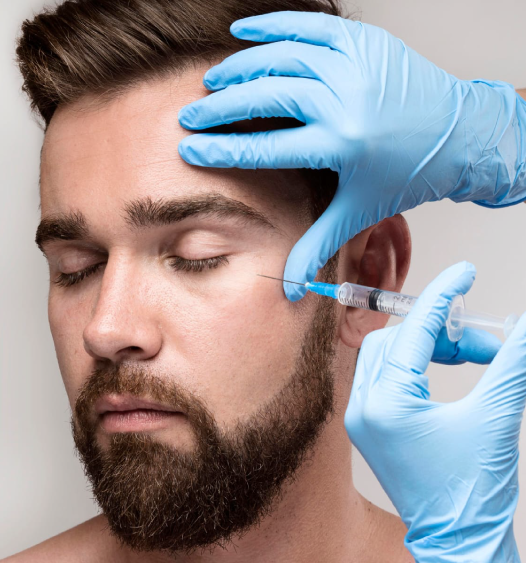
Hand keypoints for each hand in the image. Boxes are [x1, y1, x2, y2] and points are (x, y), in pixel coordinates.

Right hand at [178, 12, 525, 300]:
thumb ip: (316, 246)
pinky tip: (243, 32)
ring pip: (282, 58)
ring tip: (213, 82)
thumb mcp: (358, 212)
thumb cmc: (405, 175)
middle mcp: (346, 101)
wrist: (458, 134)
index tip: (189, 146)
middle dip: (221, 106)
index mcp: (341, 145)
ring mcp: (355, 66)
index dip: (222, 148)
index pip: (265, 146)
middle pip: (267, 96)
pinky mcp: (363, 42)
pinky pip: (308, 27)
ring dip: (240, 68)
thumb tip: (289, 289)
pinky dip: (272, 27)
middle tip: (191, 114)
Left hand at [345, 262, 525, 562]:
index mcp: (384, 404)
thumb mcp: (496, 418)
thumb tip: (522, 327)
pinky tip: (450, 370)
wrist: (458, 545)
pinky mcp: (372, 427)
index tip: (464, 273)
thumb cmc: (471, 493)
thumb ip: (511, 364)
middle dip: (440, 331)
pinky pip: (387, 377)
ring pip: (389, 355)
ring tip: (475, 357)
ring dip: (430, 347)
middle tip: (482, 341)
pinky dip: (418, 365)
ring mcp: (363, 419)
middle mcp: (362, 408)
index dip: (442, 297)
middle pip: (395, 340)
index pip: (413, 332)